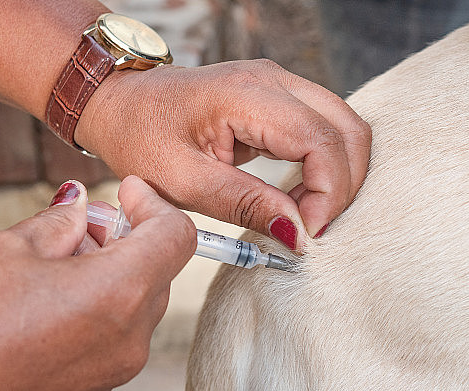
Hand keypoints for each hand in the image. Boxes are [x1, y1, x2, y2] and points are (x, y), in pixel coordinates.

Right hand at [0, 176, 195, 390]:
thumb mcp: (10, 249)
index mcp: (121, 292)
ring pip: (142, 299)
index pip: (177, 236)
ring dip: (116, 270)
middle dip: (128, 236)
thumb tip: (82, 205)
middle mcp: (133, 333)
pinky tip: (58, 297)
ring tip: (58, 262)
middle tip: (82, 225)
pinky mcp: (102, 382)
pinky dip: (107, 303)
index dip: (155, 204)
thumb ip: (62, 220)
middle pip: (159, 267)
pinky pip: (123, 330)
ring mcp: (121, 364)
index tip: (131, 192)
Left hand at [74, 59, 371, 249]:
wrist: (121, 103)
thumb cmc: (141, 137)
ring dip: (337, 176)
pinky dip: (326, 166)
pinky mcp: (281, 96)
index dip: (328, 191)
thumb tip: (298, 233)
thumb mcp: (184, 182)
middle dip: (343, 185)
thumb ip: (244, 204)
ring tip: (304, 213)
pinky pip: (326, 129)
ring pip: (344, 128)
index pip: (320, 140)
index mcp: (245, 95)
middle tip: (313, 227)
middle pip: (347, 129)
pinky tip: (300, 194)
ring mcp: (280, 83)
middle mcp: (272, 79)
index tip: (308, 232)